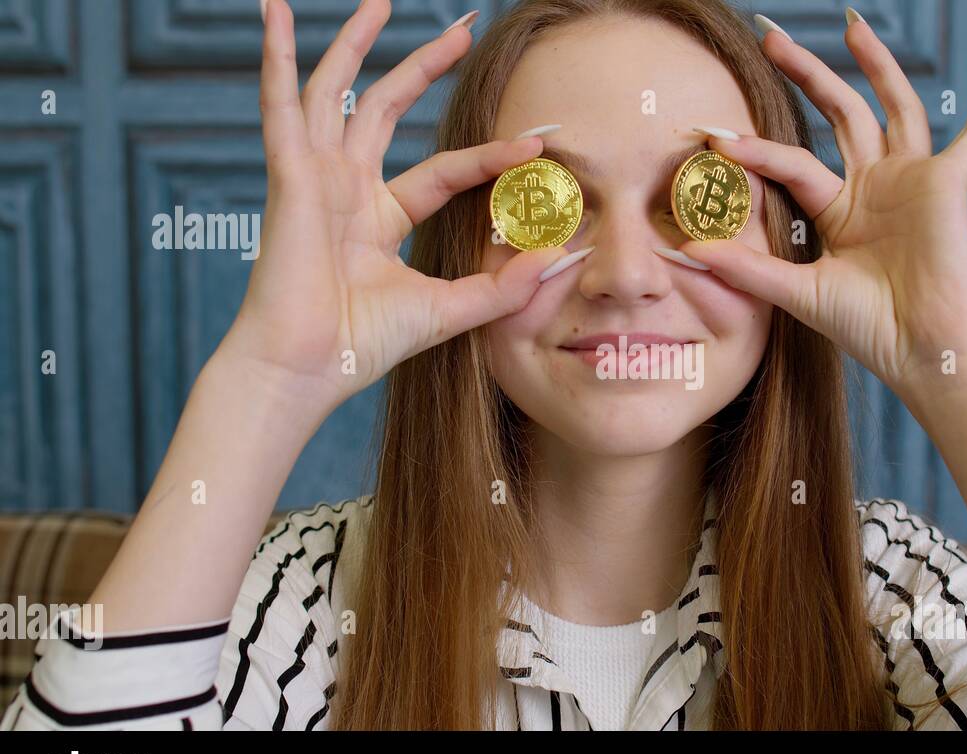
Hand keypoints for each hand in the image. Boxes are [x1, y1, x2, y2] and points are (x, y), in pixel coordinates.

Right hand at [220, 0, 570, 413]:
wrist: (307, 369)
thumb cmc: (361, 347)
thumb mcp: (448, 310)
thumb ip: (500, 286)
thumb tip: (555, 255)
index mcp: (378, 220)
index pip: (443, 171)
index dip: (488, 155)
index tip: (536, 142)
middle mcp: (345, 191)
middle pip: (385, 110)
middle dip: (422, 66)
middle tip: (461, 29)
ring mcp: (314, 179)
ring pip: (335, 93)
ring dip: (355, 44)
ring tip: (381, 0)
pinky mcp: (289, 176)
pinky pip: (281, 105)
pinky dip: (278, 58)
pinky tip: (277, 14)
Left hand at [679, 18, 966, 399]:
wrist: (924, 350)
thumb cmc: (871, 329)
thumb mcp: (799, 292)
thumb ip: (748, 268)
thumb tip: (688, 249)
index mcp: (841, 210)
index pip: (792, 163)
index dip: (754, 149)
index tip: (713, 136)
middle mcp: (876, 187)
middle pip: (841, 115)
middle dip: (809, 75)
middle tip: (771, 38)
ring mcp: (913, 181)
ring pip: (894, 106)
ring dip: (877, 64)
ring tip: (852, 23)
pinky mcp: (949, 183)